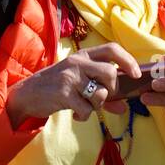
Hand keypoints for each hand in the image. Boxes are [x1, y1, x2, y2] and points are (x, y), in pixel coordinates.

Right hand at [6, 42, 139, 129]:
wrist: (28, 93)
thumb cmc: (58, 86)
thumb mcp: (79, 82)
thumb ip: (103, 92)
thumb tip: (124, 107)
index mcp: (84, 55)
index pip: (112, 48)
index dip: (128, 60)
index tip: (136, 74)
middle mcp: (78, 62)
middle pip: (110, 73)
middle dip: (112, 90)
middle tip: (104, 98)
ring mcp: (70, 77)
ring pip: (100, 94)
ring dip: (96, 106)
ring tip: (85, 106)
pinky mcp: (64, 93)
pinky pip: (86, 109)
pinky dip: (84, 116)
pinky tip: (76, 114)